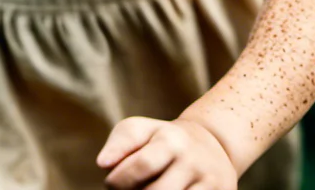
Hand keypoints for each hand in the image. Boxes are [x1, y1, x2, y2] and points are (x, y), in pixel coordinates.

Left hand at [96, 116, 237, 189]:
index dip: (120, 180)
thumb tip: (103, 164)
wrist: (212, 144)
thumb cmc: (162, 140)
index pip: (143, 165)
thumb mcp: (141, 131)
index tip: (111, 183)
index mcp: (170, 139)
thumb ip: (120, 144)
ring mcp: (209, 182)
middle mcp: (192, 160)